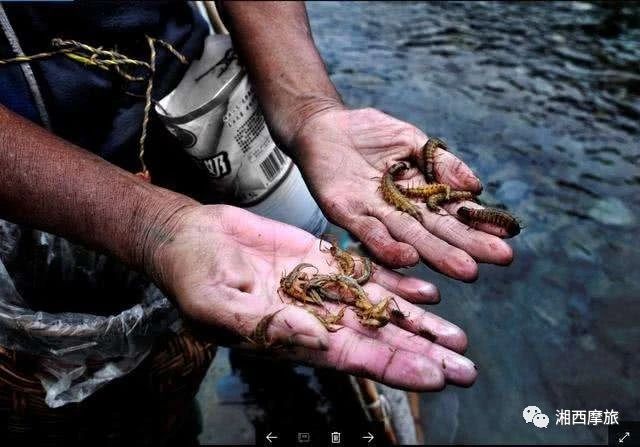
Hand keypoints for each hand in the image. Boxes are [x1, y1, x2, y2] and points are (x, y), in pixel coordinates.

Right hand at [151, 204, 476, 390]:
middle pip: (379, 338)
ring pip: (380, 307)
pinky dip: (397, 281)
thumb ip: (266, 324)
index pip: (355, 357)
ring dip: (419, 323)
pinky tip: (427, 291)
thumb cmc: (193, 277)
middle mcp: (316, 317)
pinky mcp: (321, 259)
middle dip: (422, 353)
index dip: (396, 366)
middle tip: (467, 367)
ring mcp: (322, 288)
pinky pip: (367, 272)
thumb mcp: (219, 304)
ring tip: (458, 336)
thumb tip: (314, 340)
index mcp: (294, 336)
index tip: (436, 377)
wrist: (191, 240)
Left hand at [292, 107, 513, 280]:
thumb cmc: (368, 132)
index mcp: (418, 194)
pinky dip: (387, 245)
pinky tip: (410, 257)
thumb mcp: (411, 141)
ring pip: (408, 237)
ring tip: (466, 269)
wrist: (322, 125)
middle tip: (500, 260)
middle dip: (467, 246)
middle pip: (436, 231)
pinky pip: (368, 231)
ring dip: (436, 254)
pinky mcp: (346, 212)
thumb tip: (477, 186)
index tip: (506, 236)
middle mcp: (399, 211)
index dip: (478, 224)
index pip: (452, 212)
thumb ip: (441, 163)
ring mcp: (373, 214)